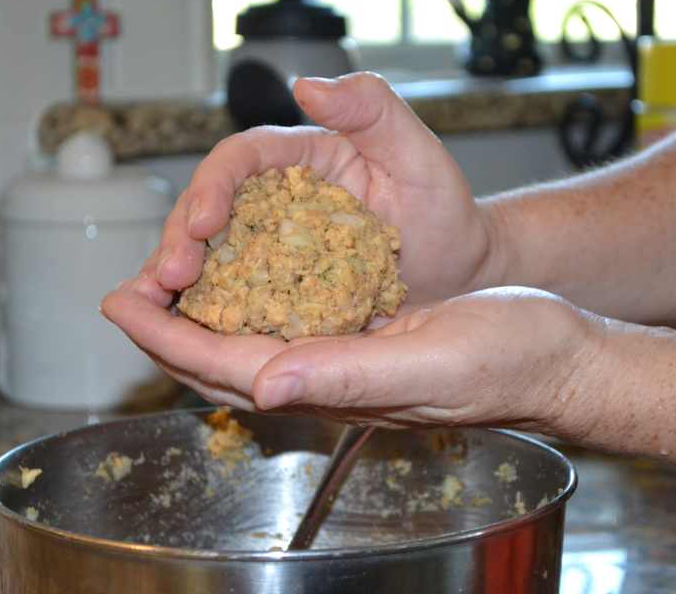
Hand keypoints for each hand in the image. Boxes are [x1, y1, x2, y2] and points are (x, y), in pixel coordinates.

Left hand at [102, 284, 605, 432]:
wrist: (553, 356)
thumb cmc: (509, 357)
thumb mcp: (432, 358)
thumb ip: (348, 372)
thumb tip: (266, 384)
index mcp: (339, 386)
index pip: (230, 367)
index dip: (169, 339)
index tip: (122, 305)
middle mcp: (332, 381)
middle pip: (225, 365)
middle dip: (167, 334)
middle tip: (124, 295)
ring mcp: (345, 364)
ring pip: (250, 351)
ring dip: (200, 324)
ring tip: (163, 292)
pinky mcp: (364, 342)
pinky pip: (288, 332)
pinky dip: (248, 311)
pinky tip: (238, 289)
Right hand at [128, 71, 493, 308]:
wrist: (458, 273)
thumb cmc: (443, 210)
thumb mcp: (418, 154)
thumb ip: (373, 109)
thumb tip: (307, 84)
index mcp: (299, 158)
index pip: (240, 159)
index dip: (212, 185)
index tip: (205, 221)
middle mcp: (273, 200)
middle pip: (207, 208)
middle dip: (180, 239)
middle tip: (169, 276)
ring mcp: (268, 248)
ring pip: (205, 256)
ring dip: (171, 281)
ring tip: (150, 312)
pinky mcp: (273, 291)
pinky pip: (226, 299)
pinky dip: (196, 315)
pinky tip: (177, 338)